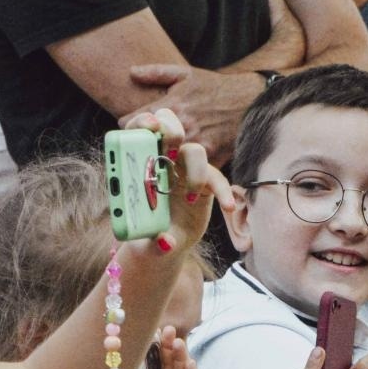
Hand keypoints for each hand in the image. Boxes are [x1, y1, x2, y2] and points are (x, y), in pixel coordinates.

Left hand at [120, 65, 261, 165]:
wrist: (252, 102)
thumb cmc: (216, 88)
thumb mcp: (186, 74)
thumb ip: (156, 72)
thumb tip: (131, 72)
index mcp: (169, 106)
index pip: (131, 123)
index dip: (128, 127)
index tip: (131, 130)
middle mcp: (180, 127)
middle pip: (143, 146)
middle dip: (140, 147)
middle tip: (140, 149)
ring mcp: (195, 145)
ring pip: (163, 162)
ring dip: (159, 162)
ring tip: (158, 160)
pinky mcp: (209, 159)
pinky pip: (188, 171)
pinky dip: (182, 171)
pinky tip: (180, 168)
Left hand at [120, 108, 233, 253]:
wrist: (163, 245)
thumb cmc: (146, 236)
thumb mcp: (145, 243)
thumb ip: (153, 243)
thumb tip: (166, 241)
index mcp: (139, 165)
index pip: (139, 131)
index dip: (143, 123)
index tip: (150, 127)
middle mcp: (162, 161)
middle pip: (170, 128)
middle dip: (171, 130)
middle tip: (172, 149)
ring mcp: (185, 169)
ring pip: (195, 151)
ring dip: (195, 169)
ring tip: (190, 199)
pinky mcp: (204, 182)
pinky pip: (216, 178)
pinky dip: (223, 191)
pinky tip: (228, 207)